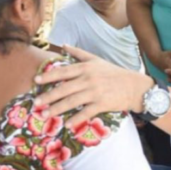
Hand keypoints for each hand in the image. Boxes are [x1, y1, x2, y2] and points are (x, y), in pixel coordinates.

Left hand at [34, 45, 153, 126]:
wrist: (134, 86)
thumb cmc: (113, 73)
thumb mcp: (96, 60)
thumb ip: (78, 53)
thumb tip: (62, 45)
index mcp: (86, 68)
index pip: (63, 71)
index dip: (49, 76)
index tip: (36, 80)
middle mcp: (88, 79)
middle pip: (64, 88)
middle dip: (48, 96)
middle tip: (36, 102)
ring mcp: (95, 92)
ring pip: (72, 101)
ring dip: (57, 109)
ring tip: (45, 114)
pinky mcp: (102, 104)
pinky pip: (86, 112)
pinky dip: (76, 119)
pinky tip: (66, 124)